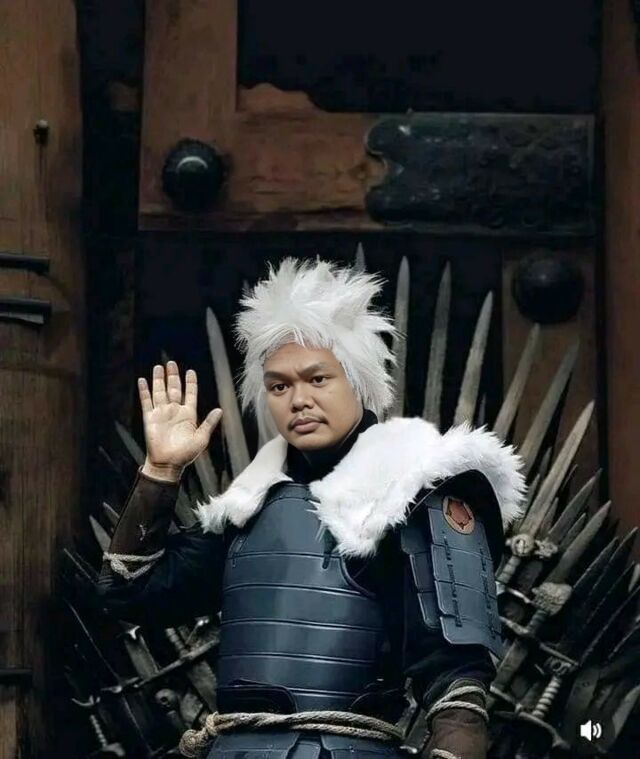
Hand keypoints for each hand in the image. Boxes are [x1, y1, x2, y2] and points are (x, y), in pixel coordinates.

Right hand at [138, 361, 221, 480]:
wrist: (167, 464)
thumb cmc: (186, 454)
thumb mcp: (201, 438)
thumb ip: (209, 423)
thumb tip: (220, 410)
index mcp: (188, 415)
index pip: (190, 394)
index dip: (190, 383)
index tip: (191, 372)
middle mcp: (175, 411)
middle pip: (174, 389)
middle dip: (173, 376)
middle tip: (171, 363)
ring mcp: (162, 414)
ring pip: (160, 392)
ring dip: (159, 379)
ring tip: (159, 367)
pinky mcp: (150, 418)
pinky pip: (146, 402)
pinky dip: (144, 391)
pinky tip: (143, 380)